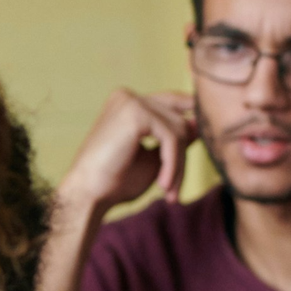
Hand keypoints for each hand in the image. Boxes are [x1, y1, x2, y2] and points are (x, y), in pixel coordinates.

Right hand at [54, 89, 199, 218]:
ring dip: (178, 165)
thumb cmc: (115, 181)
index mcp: (127, 102)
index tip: (203, 142)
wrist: (87, 194)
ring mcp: (131, 101)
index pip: (172, 102)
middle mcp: (128, 96)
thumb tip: (199, 125)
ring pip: (178, 129)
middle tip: (175, 189)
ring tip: (168, 191)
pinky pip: (171, 138)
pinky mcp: (135, 114)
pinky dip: (172, 164)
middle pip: (178, 118)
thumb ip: (174, 139)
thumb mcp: (153, 157)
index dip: (191, 118)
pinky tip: (163, 185)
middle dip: (182, 155)